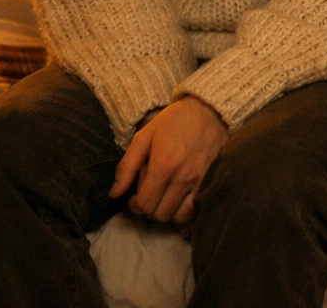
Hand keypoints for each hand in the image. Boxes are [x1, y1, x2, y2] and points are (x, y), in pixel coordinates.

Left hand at [109, 95, 228, 229]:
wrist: (209, 109)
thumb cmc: (174, 121)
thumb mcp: (144, 136)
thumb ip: (127, 167)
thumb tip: (114, 194)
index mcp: (163, 165)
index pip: (145, 204)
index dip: (135, 205)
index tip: (135, 196)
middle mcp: (183, 177)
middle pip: (161, 214)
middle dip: (150, 208)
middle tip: (150, 192)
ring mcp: (200, 181)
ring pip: (179, 217)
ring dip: (168, 211)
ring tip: (165, 196)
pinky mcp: (211, 181)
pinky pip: (197, 210)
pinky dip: (186, 211)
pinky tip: (180, 200)